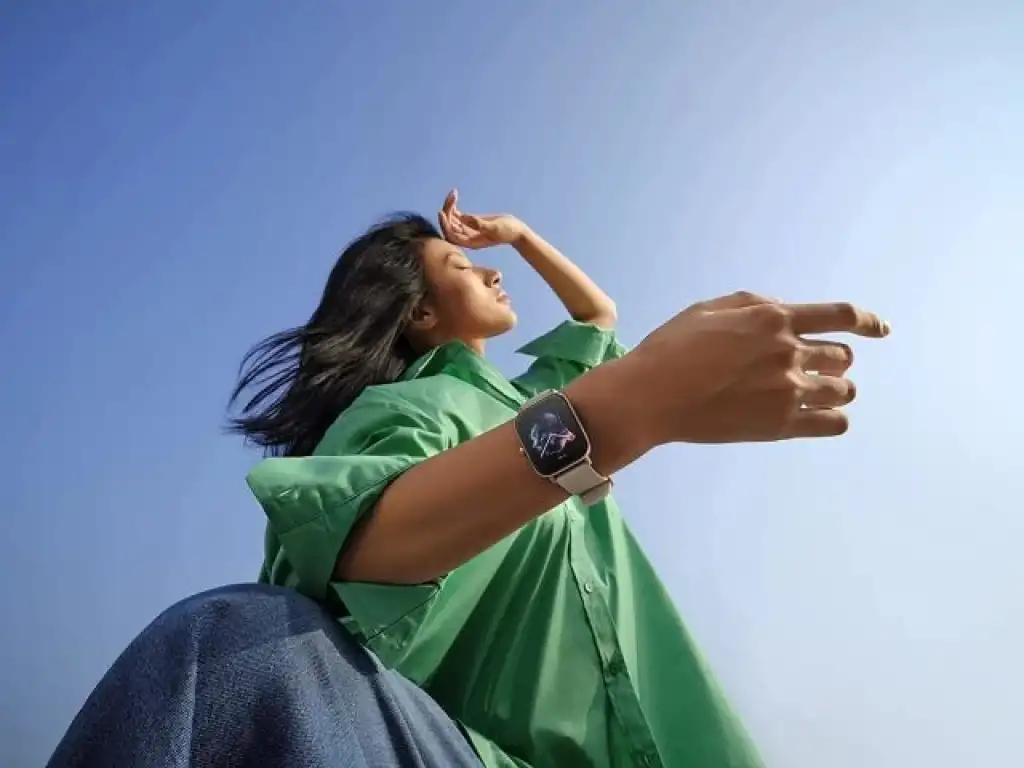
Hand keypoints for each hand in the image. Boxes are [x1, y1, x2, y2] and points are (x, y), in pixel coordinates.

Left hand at [437, 189, 525, 248]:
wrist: (515, 231)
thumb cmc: (508, 232)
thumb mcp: (495, 228)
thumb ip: (480, 225)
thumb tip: (465, 218)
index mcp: (470, 242)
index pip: (451, 235)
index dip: (445, 225)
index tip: (442, 212)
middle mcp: (466, 237)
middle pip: (449, 226)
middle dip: (447, 212)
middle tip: (451, 198)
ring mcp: (467, 229)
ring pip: (451, 219)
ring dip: (449, 206)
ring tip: (453, 193)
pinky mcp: (470, 221)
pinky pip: (456, 214)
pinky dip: (453, 206)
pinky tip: (454, 195)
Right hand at [625, 292, 889, 444]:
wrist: (652, 396)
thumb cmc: (672, 349)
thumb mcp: (709, 308)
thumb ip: (753, 303)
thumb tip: (783, 308)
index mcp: (774, 319)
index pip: (841, 316)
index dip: (867, 321)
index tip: (880, 329)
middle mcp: (789, 352)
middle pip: (842, 356)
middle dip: (834, 361)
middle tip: (815, 369)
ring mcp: (788, 390)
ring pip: (844, 390)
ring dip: (836, 390)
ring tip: (818, 395)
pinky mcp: (781, 425)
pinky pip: (834, 423)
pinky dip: (834, 419)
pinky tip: (819, 418)